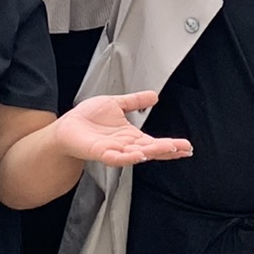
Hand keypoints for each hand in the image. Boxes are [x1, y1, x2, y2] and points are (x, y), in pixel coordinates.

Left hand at [48, 91, 193, 165]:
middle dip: (168, 149)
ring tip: (168, 148)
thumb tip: (154, 96)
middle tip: (185, 148)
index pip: (155, 142)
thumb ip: (135, 101)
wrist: (66, 127)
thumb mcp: (116, 104)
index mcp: (131, 136)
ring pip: (137, 154)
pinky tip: (139, 154)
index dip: (170, 144)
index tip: (187, 146)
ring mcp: (114, 151)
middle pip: (151, 149)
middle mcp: (125, 146)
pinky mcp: (100, 153)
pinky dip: (128, 157)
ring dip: (153, 152)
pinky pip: (116, 157)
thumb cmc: (88, 119)